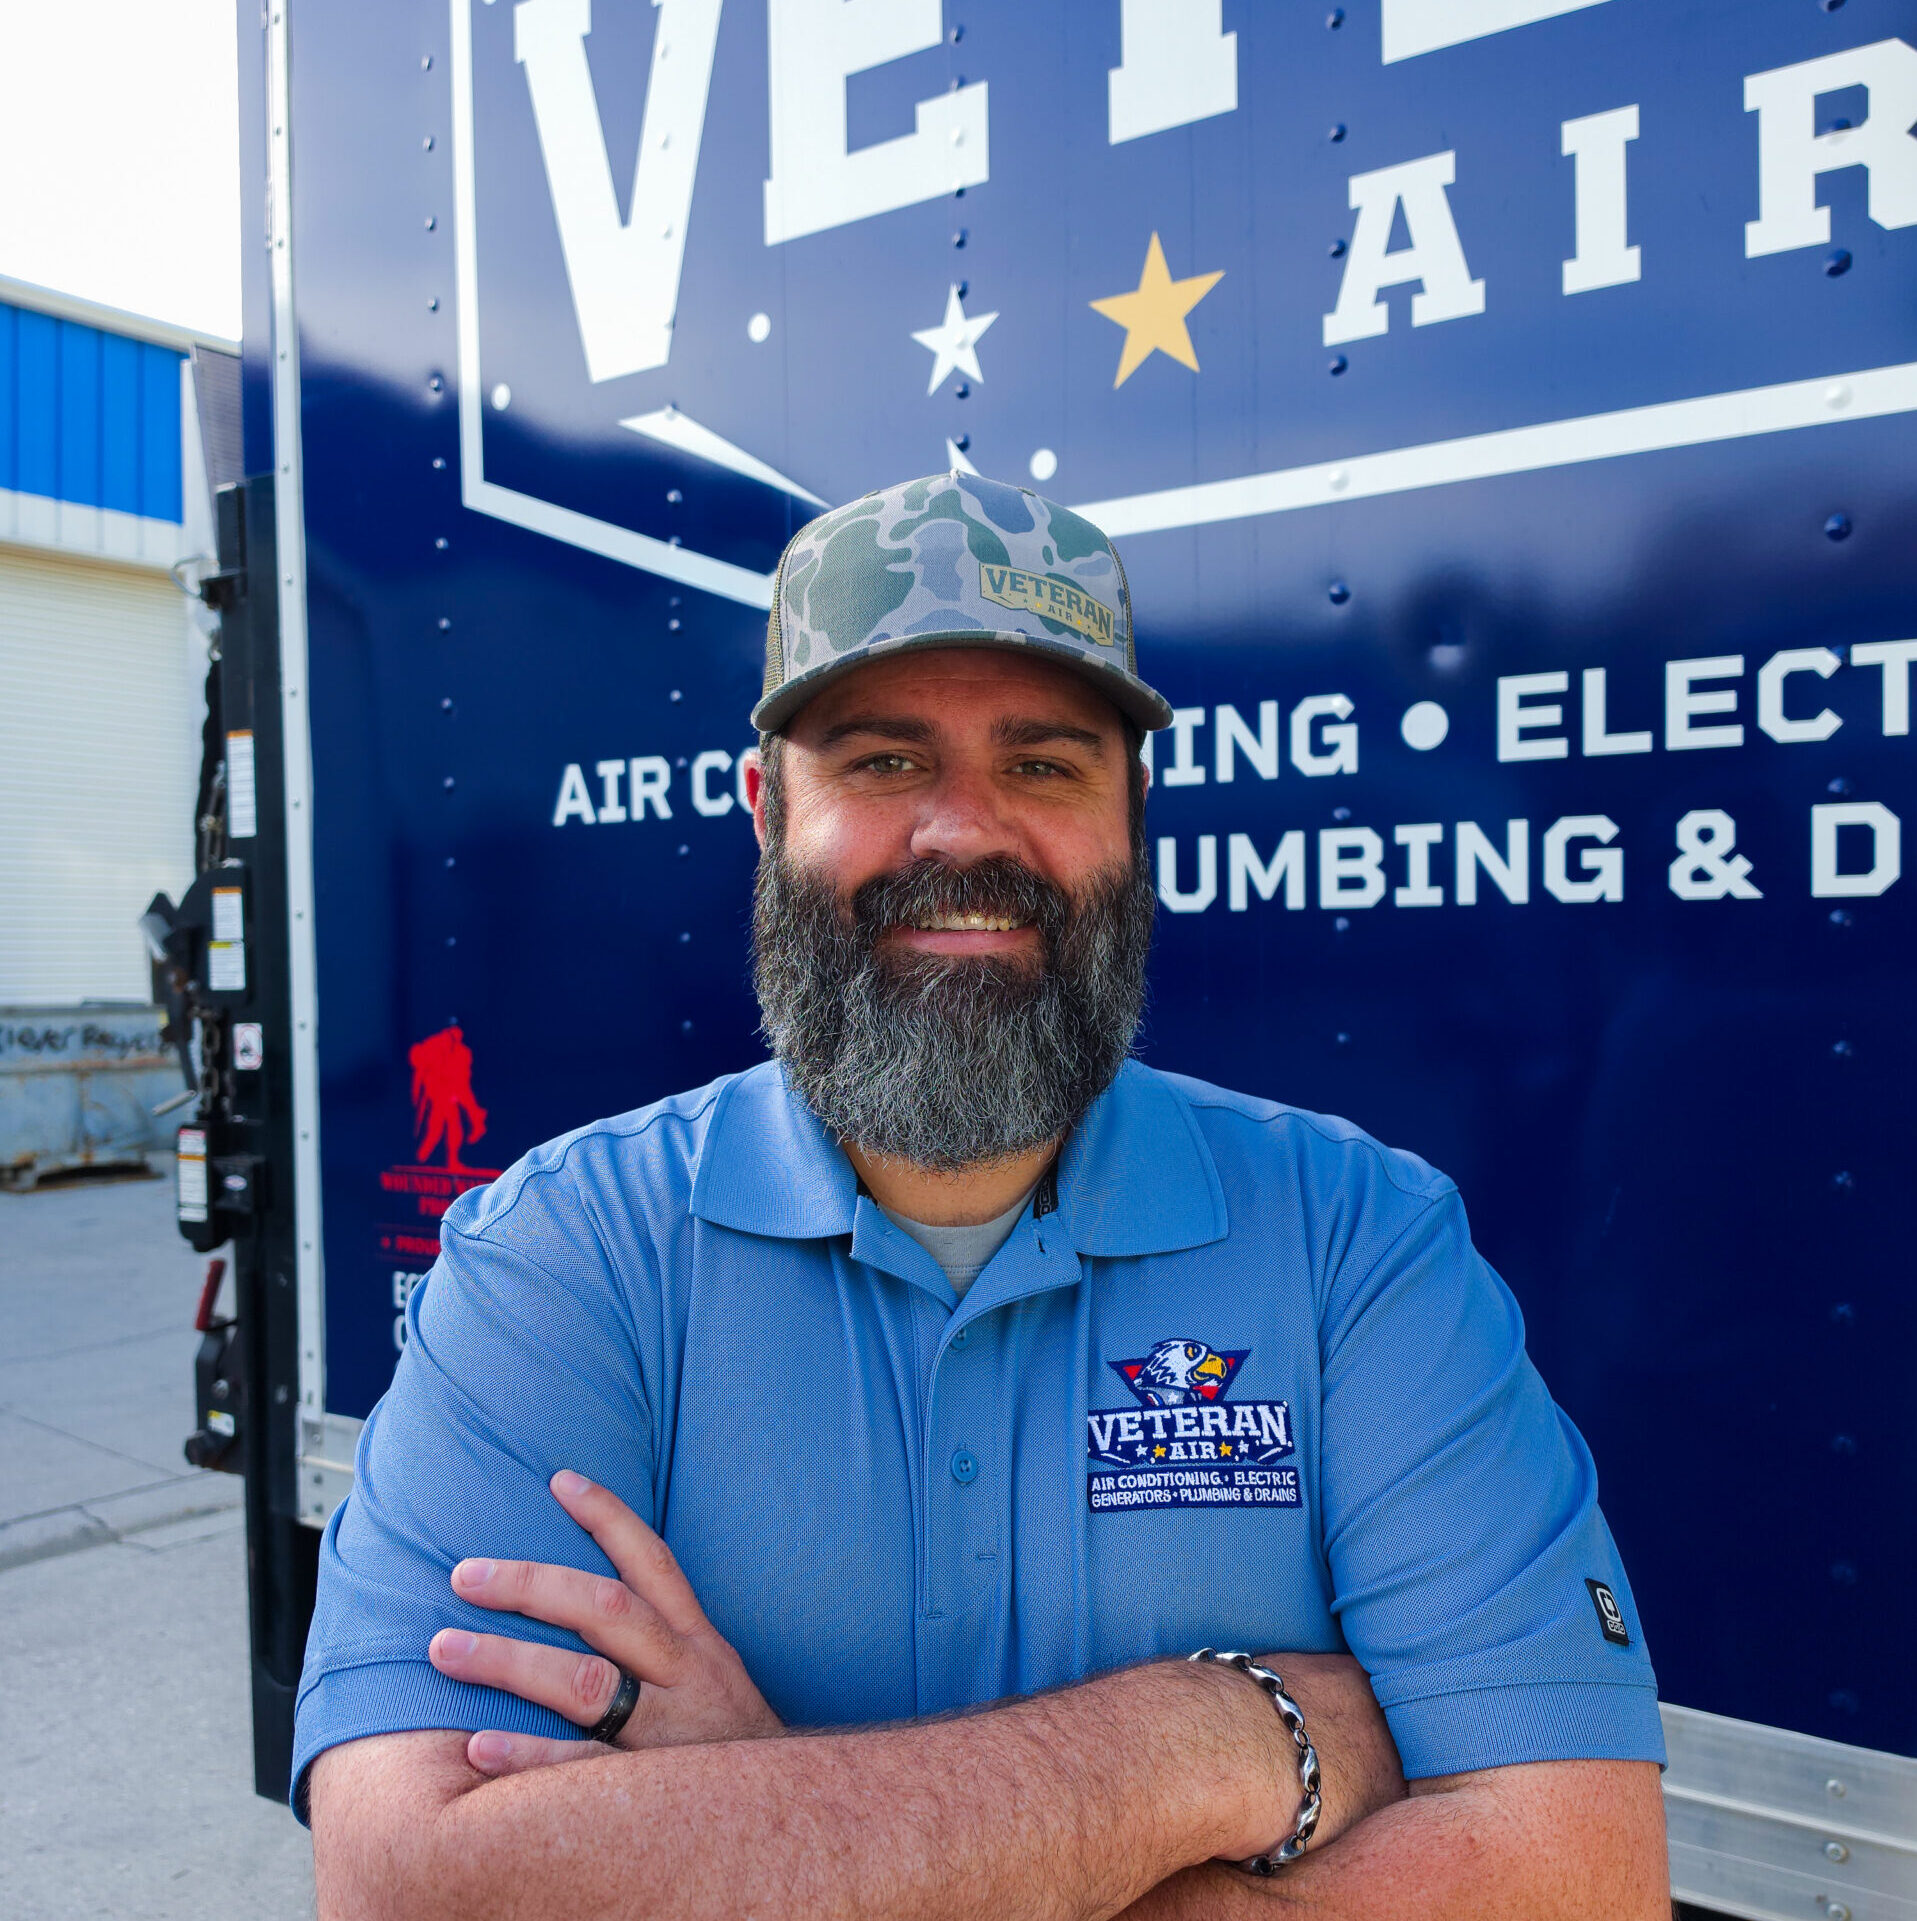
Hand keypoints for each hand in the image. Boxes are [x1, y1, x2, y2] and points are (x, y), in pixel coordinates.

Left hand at [428, 1469, 781, 1778]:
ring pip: (587, 1684)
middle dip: (532, 1585)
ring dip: (509, 1660)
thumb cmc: (730, 1747)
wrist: (786, 1824)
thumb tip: (587, 1604)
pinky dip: (528, 1757)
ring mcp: (667, 1734)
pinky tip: (477, 1747)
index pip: (654, 1563)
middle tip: (464, 1573)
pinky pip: (582, 1771)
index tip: (560, 1480)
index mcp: (698, 1643)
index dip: (609, 1518)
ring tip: (444, 1648)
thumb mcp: (714, 1680)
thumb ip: (662, 1645)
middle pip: (608, 1612)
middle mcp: (686, 1675)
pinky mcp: (651, 1793)